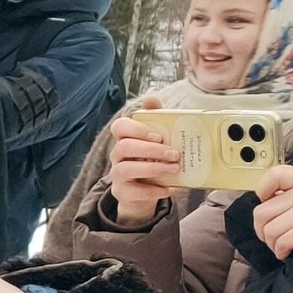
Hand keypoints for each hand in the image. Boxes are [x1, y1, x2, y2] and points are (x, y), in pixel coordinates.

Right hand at [105, 97, 177, 225]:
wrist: (143, 193)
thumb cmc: (152, 160)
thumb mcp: (157, 140)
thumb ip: (156, 120)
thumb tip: (151, 98)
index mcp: (126, 139)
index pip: (119, 127)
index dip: (137, 129)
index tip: (157, 135)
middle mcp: (117, 155)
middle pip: (124, 147)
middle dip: (151, 149)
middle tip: (174, 154)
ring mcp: (117, 175)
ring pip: (125, 169)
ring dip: (153, 168)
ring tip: (174, 169)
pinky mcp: (122, 193)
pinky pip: (134, 192)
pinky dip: (154, 190)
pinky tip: (171, 188)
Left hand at [253, 166, 292, 261]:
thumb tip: (264, 204)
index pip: (275, 174)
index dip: (262, 191)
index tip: (268, 207)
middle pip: (262, 212)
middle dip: (262, 231)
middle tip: (275, 239)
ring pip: (270, 230)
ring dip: (273, 245)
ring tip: (284, 247)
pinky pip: (283, 242)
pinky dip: (282, 252)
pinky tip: (289, 254)